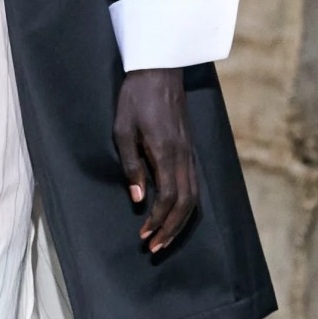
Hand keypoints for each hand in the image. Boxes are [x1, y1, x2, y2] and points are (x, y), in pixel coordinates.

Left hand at [114, 67, 198, 253]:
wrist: (160, 71)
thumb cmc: (136, 99)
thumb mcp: (123, 131)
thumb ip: (131, 166)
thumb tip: (137, 199)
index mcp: (166, 153)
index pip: (168, 198)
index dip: (157, 221)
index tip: (143, 236)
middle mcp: (183, 156)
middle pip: (186, 204)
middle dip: (171, 229)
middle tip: (155, 247)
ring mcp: (190, 153)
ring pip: (194, 197)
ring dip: (180, 222)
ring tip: (164, 238)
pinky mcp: (189, 150)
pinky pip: (194, 185)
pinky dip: (186, 206)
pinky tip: (175, 214)